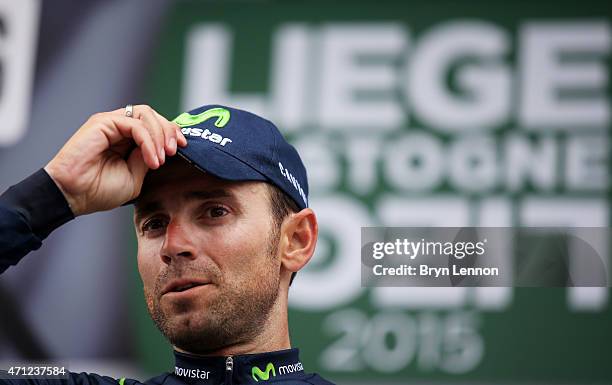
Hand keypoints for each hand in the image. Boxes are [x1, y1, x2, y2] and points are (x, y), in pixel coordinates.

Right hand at [44, 105, 186, 215]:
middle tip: (174, 151)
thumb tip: (163, 148)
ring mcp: (111, 123)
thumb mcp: (135, 177)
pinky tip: (152, 160)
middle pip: (153, 115)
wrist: (74, 195)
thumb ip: (148, 159)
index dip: (172, 132)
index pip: (155, 125)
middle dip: (169, 131)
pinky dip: (148, 141)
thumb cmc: (99, 190)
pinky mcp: (103, 122)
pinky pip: (135, 124)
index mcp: (127, 139)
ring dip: (160, 135)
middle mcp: (119, 128)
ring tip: (161, 159)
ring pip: (146, 114)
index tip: (183, 147)